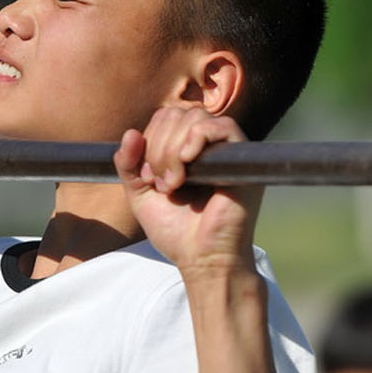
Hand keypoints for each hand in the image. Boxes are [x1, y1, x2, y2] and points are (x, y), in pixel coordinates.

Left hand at [113, 107, 263, 278]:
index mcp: (185, 151)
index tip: (148, 178)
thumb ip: (129, 164)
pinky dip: (198, 137)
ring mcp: (226, 151)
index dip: (149, 140)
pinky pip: (223, 126)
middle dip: (159, 148)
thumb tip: (130, 133)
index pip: (164, 118)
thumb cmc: (176, 231)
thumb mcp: (140, 195)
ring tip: (175, 183)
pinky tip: (188, 161)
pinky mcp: (243, 159)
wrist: (202, 258)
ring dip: (173, 149)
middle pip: (177, 114)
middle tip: (162, 184)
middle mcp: (207, 146)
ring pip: (195, 117)